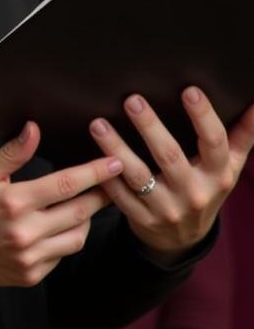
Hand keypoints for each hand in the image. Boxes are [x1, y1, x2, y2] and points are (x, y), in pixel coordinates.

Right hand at [0, 121, 122, 285]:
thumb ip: (13, 153)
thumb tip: (33, 130)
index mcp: (14, 201)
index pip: (65, 184)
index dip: (94, 173)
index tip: (113, 163)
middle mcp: (26, 231)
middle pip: (80, 211)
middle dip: (101, 195)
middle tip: (113, 183)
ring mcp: (31, 256)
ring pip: (77, 237)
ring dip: (86, 219)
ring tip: (86, 205)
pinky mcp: (33, 274)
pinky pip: (63, 256)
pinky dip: (67, 239)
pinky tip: (60, 227)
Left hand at [89, 88, 253, 259]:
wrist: (185, 238)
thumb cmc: (206, 187)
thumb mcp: (228, 166)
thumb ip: (242, 135)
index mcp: (217, 176)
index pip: (213, 143)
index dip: (203, 117)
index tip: (189, 90)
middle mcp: (193, 193)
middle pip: (170, 156)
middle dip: (150, 127)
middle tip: (132, 99)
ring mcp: (165, 208)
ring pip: (137, 176)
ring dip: (116, 148)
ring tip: (98, 123)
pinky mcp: (141, 218)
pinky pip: (119, 196)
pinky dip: (105, 176)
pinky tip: (90, 155)